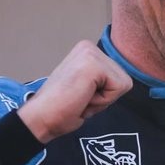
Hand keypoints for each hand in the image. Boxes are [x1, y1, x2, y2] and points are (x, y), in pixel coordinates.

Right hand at [17, 41, 131, 142]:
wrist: (40, 117)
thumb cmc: (60, 109)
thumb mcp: (86, 87)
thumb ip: (101, 81)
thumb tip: (122, 82)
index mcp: (86, 51)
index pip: (118, 77)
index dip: (103, 95)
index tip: (80, 97)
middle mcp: (89, 46)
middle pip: (123, 80)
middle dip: (105, 98)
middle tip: (79, 99)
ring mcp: (91, 53)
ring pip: (123, 85)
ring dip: (103, 100)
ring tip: (80, 99)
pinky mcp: (94, 64)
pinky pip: (119, 88)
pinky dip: (103, 101)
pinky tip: (82, 98)